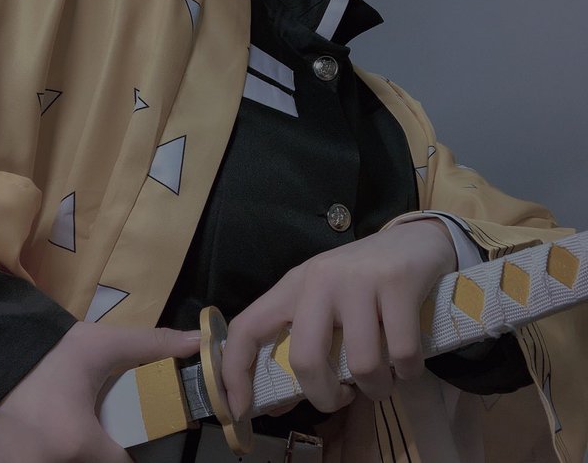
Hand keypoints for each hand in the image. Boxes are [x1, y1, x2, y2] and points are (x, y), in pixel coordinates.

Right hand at [0, 322, 199, 462]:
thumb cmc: (44, 352)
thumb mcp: (99, 345)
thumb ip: (151, 345)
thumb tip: (197, 341)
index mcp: (77, 441)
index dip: (124, 453)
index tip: (119, 440)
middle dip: (87, 451)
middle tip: (77, 426)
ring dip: (57, 452)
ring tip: (53, 430)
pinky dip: (27, 456)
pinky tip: (27, 439)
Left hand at [222, 219, 456, 419]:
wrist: (417, 239)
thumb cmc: (365, 278)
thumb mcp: (325, 302)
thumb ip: (302, 344)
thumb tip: (278, 405)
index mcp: (294, 286)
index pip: (246, 328)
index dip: (235, 373)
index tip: (239, 411)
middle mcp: (320, 279)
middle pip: (305, 359)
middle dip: (324, 397)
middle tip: (342, 399)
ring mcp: (359, 279)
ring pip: (361, 364)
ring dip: (376, 388)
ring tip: (383, 379)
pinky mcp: (398, 282)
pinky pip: (402, 353)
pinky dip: (408, 372)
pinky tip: (408, 364)